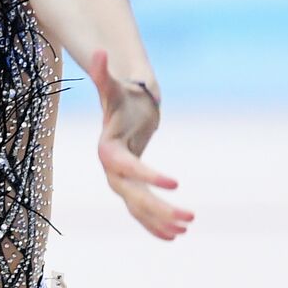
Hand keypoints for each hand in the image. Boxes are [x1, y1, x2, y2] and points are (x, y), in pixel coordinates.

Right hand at [86, 49, 193, 239]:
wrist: (122, 110)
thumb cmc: (121, 99)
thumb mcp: (113, 87)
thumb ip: (102, 73)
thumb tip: (98, 51)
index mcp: (107, 149)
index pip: (127, 168)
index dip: (149, 176)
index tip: (176, 183)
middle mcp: (111, 170)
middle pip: (133, 195)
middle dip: (158, 208)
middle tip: (189, 217)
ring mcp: (119, 181)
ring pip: (138, 207)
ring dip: (160, 220)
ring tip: (186, 229)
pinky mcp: (130, 187)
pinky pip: (140, 211)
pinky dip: (155, 225)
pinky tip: (176, 236)